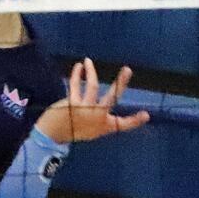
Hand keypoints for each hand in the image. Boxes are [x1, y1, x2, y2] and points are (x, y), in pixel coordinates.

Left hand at [36, 58, 150, 143]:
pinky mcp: (73, 104)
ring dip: (91, 72)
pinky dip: (77, 74)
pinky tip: (78, 67)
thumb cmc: (72, 131)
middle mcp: (97, 117)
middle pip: (112, 97)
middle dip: (121, 83)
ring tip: (88, 61)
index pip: (123, 125)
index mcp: (103, 126)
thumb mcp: (89, 128)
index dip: (135, 120)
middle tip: (128, 69)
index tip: (146, 115)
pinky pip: (76, 85)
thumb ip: (96, 115)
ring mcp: (85, 110)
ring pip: (92, 86)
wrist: (52, 136)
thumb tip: (98, 100)